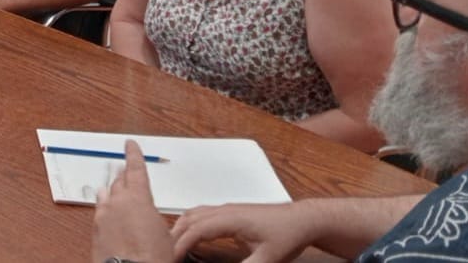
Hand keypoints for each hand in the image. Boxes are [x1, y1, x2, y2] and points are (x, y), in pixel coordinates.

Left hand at [92, 141, 174, 262]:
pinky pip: (100, 211)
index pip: (135, 167)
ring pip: (106, 194)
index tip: (129, 143)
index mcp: (137, 197)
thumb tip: (147, 218)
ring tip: (116, 191)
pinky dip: (105, 208)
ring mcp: (103, 214)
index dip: (133, 153)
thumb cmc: (151, 256)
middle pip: (119, 180)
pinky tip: (108, 212)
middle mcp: (117, 201)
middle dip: (124, 175)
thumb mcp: (164, 233)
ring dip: (112, 191)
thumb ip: (151, 217)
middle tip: (127, 172)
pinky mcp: (95, 227)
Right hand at [171, 201, 321, 262]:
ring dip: (180, 228)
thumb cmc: (287, 234)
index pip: (196, 230)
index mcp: (230, 218)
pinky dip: (190, 225)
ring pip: (193, 214)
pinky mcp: (230, 212)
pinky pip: (202, 214)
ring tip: (172, 247)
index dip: (180, 245)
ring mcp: (227, 209)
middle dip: (173, 237)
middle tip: (165, 255)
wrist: (302, 219)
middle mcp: (224, 210)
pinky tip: (191, 236)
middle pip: (189, 219)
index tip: (170, 258)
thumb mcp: (267, 258)